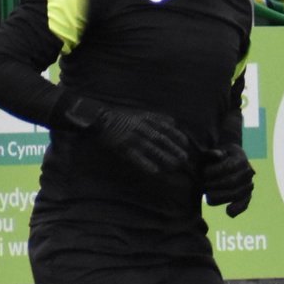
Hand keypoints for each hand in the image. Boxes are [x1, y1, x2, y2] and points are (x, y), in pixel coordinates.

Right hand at [63, 99, 192, 175]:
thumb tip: (173, 121)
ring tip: (174, 166)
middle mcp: (141, 128)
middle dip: (174, 148)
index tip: (186, 143)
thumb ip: (156, 117)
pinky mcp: (123, 147)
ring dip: (164, 157)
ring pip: (152, 149)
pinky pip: (136, 157)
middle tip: (184, 158)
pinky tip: (155, 171)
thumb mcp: (139, 112)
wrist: (98, 118)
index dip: (176, 135)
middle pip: (161, 139)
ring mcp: (132, 138)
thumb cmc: (119, 116)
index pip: (165, 127)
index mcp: (145, 118)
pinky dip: (146, 164)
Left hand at [203, 144, 254, 216]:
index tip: (203, 173)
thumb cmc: (216, 158)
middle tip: (203, 186)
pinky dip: (238, 209)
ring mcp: (249, 184)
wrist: (227, 163)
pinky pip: (245, 204)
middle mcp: (248, 172)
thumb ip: (212, 153)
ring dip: (221, 197)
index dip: (215, 171)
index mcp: (241, 158)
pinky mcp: (247, 196)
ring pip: (237, 194)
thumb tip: (218, 155)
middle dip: (215, 185)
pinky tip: (228, 212)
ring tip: (207, 198)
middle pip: (232, 182)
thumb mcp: (213, 151)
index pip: (229, 167)